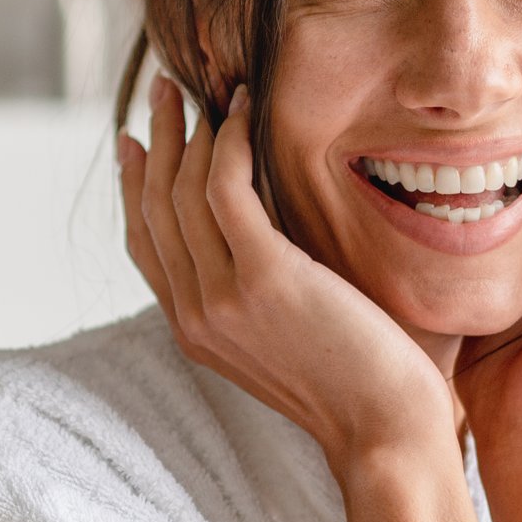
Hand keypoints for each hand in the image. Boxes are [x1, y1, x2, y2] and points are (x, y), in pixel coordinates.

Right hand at [118, 74, 457, 473]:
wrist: (386, 431)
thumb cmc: (360, 386)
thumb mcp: (286, 339)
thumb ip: (258, 295)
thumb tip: (265, 238)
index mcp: (194, 332)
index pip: (145, 244)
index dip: (135, 186)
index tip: (137, 140)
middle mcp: (194, 316)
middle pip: (154, 208)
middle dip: (155, 139)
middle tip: (163, 90)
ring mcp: (222, 299)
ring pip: (182, 191)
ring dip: (189, 128)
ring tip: (203, 89)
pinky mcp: (262, 277)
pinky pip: (226, 186)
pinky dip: (230, 139)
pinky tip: (245, 110)